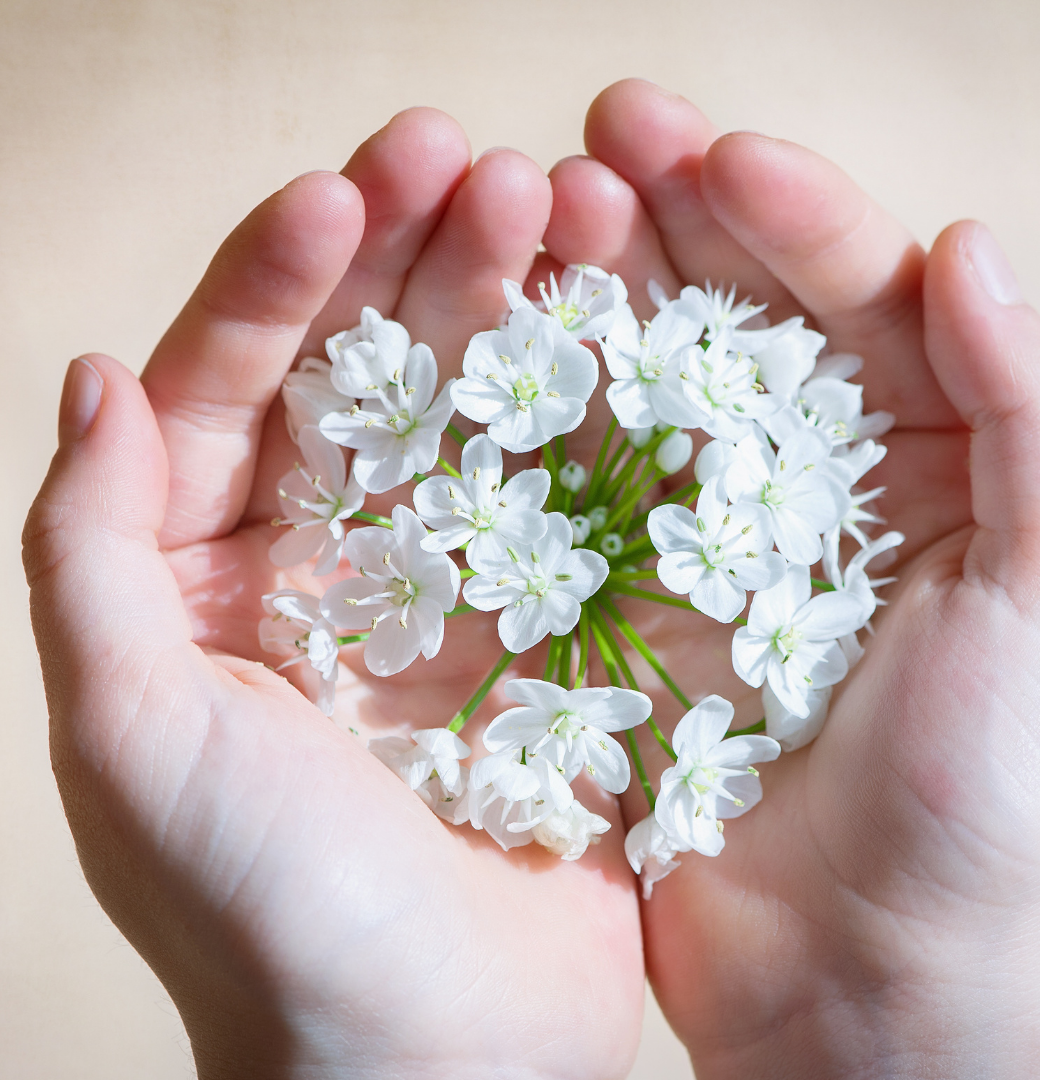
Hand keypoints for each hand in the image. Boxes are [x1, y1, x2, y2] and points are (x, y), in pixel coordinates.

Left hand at [23, 110, 642, 1079]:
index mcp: (206, 580)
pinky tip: (618, 332)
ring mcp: (445, 591)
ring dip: (508, 311)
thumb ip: (90, 556)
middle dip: (411, 262)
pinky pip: (561, 495)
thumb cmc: (267, 921)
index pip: (231, 387)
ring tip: (563, 211)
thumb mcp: (134, 739)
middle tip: (478, 163)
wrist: (436, 1064)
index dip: (278, 282)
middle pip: (362, 376)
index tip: (346, 195)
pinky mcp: (542, 629)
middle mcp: (323, 569)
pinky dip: (585, 414)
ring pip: (472, 416)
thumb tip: (93, 377)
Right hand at [544, 80, 1039, 1076]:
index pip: (849, 301)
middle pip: (724, 326)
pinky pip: (567, 503)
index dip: (787, 217)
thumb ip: (1030, 419)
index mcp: (914, 463)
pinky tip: (485, 361)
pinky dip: (529, 431)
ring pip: (633, 394)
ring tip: (526, 220)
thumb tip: (967, 249)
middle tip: (592, 150)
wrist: (870, 975)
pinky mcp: (616, 615)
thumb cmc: (989, 799)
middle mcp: (794, 488)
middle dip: (664, 229)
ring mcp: (691, 547)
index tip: (712, 153)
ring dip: (585, 305)